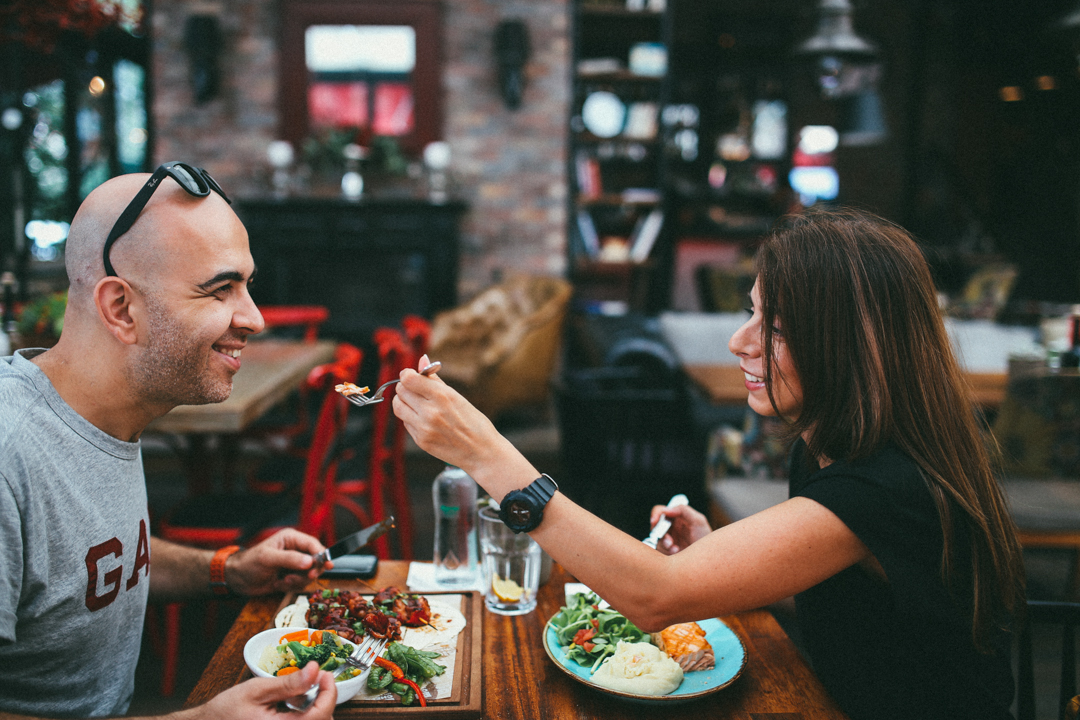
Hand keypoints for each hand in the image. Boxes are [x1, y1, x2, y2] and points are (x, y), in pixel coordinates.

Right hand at [190, 662, 335, 718]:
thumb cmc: (227, 711)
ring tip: (299, 694)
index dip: (329, 692)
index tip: (326, 674)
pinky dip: (305, 716)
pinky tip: (292, 707)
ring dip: (315, 709)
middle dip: (324, 699)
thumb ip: (288, 683)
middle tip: (314, 680)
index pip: (321, 715)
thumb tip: (315, 670)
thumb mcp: (257, 690)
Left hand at [226, 528, 326, 595]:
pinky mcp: (290, 577)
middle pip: (315, 560)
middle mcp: (295, 551)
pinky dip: (291, 586)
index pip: (312, 544)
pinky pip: (300, 583)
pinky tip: (279, 583)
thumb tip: (309, 561)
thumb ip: (290, 559)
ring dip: (298, 580)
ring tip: (284, 579)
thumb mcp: (269, 558)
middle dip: (311, 570)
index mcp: (291, 539)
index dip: (322, 554)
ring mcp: (293, 565)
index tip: (329, 564)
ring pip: (309, 574)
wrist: (237, 579)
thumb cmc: (249, 562)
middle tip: (308, 576)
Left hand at [392, 354, 509, 471]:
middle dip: (406, 387)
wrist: (481, 452)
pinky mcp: (421, 441)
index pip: (408, 379)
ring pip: (398, 406)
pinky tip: (424, 419)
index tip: (412, 376)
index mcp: (442, 397)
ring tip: (416, 403)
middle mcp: (430, 412)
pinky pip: (405, 422)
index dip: (407, 374)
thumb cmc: (474, 423)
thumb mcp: (458, 397)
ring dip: (403, 401)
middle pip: (401, 390)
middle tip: (415, 390)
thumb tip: (422, 360)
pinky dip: (410, 417)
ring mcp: (424, 428)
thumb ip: (435, 379)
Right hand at [648, 503, 710, 554]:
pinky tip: (677, 553)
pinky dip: (667, 552)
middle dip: (660, 533)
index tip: (654, 520)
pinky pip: (660, 551)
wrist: (709, 557)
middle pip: (655, 526)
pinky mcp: (667, 552)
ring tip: (676, 549)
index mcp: (676, 517)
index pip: (660, 511)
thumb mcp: (698, 521)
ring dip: (665, 545)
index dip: (656, 514)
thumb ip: (683, 510)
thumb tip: (666, 510)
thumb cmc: (705, 537)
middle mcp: (669, 527)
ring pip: (657, 540)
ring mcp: (667, 540)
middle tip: (669, 541)